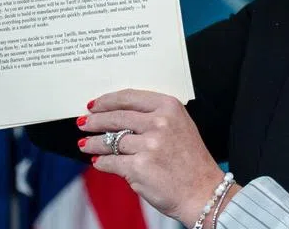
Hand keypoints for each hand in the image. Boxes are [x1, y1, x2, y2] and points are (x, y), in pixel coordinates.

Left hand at [78, 89, 226, 225]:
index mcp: (169, 107)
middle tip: (84, 123)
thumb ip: (154, 117)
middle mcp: (159, 123)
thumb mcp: (180, 126)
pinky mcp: (139, 168)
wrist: (203, 191)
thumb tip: (119, 116)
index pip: (130, 97)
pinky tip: (98, 162)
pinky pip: (110, 163)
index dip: (108, 100)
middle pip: (116, 117)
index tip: (96, 104)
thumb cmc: (192, 161)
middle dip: (95, 121)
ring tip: (86, 145)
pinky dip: (101, 163)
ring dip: (93, 144)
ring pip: (110, 141)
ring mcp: (148, 145)